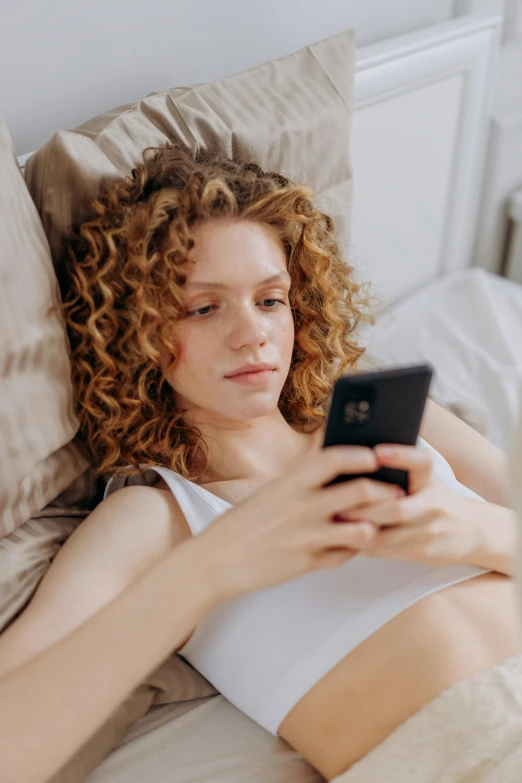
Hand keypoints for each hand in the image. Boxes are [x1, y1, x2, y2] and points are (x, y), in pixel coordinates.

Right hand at [195, 443, 405, 600]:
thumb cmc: (246, 521)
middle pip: (359, 491)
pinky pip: (345, 555)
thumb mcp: (272, 490)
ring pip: (361, 528)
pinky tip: (355, 544)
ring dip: (376, 524)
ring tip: (383, 521)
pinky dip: (355, 549)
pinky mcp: (308, 563)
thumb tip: (332, 452)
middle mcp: (301, 506)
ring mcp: (307, 536)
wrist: (217, 560)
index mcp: (290, 482)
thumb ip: (303, 476)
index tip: (378, 454)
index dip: (361, 454)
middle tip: (398, 491)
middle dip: (385, 491)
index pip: (334, 458)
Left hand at [338, 444, 482, 567]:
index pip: (421, 463)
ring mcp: (428, 531)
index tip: (378, 451)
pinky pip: (386, 552)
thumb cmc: (436, 499)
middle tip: (337, 503)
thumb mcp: (426, 480)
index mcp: (430, 481)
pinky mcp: (422, 552)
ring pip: (387, 536)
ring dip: (358, 531)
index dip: (401, 456)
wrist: (473, 530)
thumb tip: (356, 459)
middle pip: (396, 509)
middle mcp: (433, 505)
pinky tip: (345, 540)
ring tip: (334, 523)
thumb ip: (400, 471)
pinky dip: (364, 546)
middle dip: (363, 509)